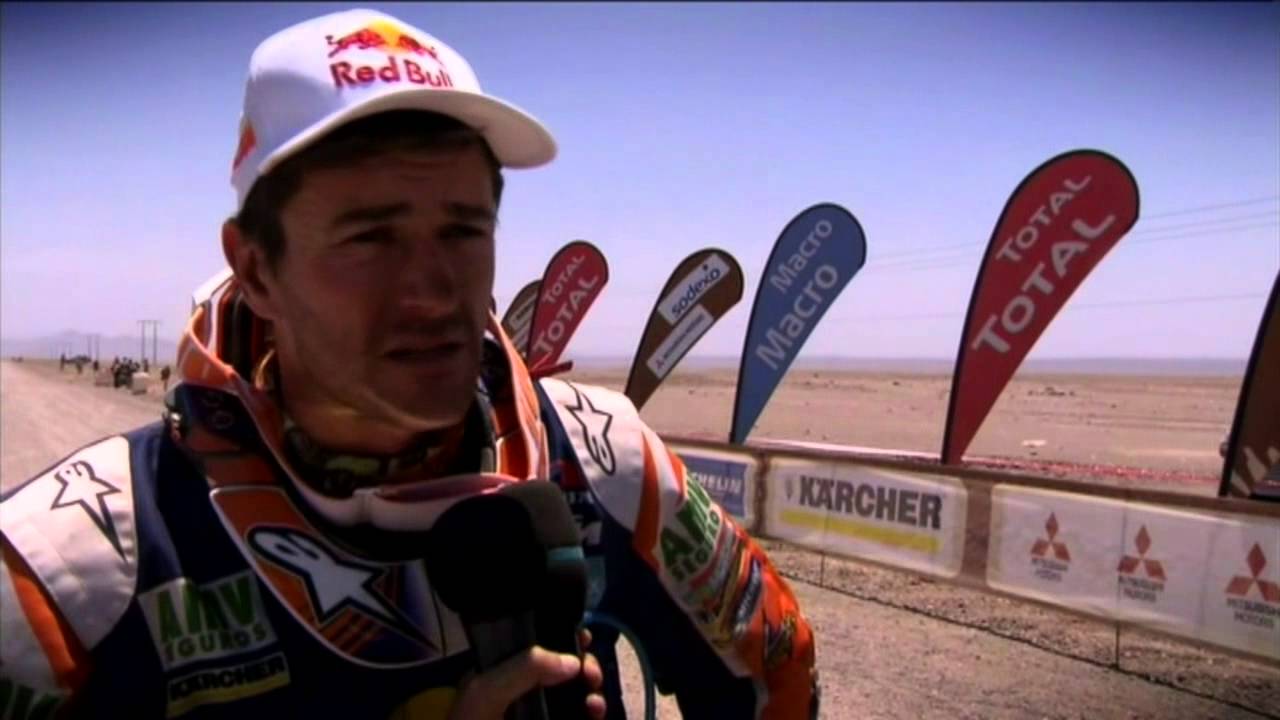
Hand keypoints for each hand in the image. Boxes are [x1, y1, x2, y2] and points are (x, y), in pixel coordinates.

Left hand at [447, 629, 604, 719]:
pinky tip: (595, 712)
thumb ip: (524, 668)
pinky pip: (583, 717)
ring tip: (593, 702)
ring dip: (594, 692)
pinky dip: (595, 712)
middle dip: (585, 665)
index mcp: (503, 674)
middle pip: (566, 669)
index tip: (583, 637)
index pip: (537, 646)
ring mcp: (542, 715)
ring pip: (579, 695)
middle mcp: (526, 693)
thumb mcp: (485, 692)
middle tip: (590, 674)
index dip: (562, 637)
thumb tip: (573, 661)